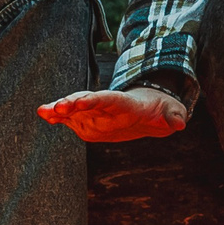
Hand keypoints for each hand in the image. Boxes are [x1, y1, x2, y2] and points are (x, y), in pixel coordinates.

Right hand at [38, 86, 190, 141]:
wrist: (146, 109)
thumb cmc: (160, 109)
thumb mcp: (171, 112)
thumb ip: (174, 116)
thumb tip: (180, 124)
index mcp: (125, 103)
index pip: (108, 100)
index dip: (94, 100)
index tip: (79, 101)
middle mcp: (105, 106)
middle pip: (86, 102)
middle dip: (72, 104)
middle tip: (57, 107)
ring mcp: (94, 113)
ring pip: (74, 110)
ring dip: (59, 110)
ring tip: (43, 111)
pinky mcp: (86, 121)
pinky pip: (70, 118)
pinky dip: (57, 116)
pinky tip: (44, 114)